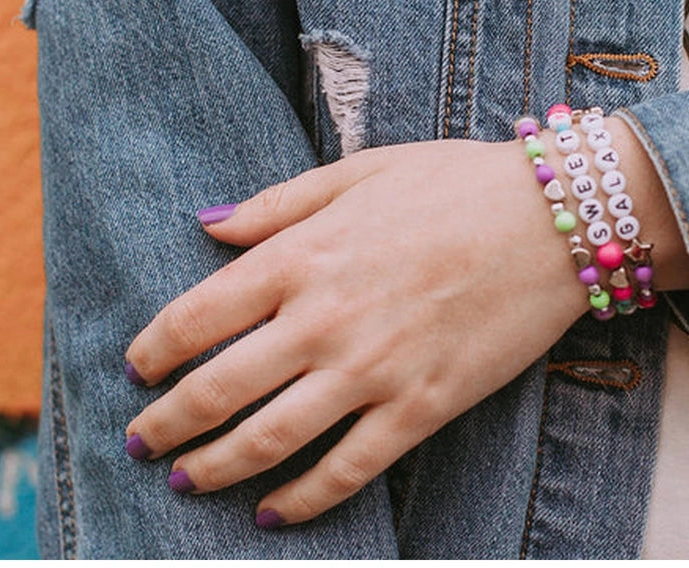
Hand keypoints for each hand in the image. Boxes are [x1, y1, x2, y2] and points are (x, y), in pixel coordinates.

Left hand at [123, 137, 589, 527]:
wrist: (551, 217)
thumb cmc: (450, 183)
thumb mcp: (356, 172)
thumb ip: (275, 204)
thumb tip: (204, 223)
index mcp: (303, 253)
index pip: (198, 314)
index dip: (154, 349)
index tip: (137, 367)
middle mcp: (325, 317)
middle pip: (219, 390)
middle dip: (168, 423)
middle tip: (140, 441)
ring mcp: (374, 369)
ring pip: (271, 441)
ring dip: (215, 470)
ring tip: (183, 482)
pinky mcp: (423, 407)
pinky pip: (349, 470)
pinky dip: (303, 502)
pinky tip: (273, 516)